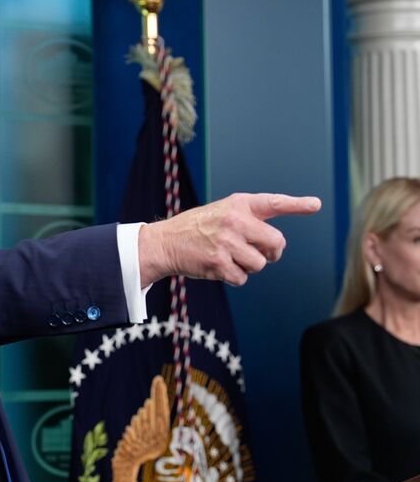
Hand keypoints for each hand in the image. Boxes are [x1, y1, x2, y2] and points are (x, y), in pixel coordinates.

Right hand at [138, 193, 320, 286]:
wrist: (165, 242)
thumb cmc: (198, 229)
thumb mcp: (222, 213)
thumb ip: (249, 221)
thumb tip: (276, 247)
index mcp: (238, 204)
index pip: (273, 203)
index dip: (297, 204)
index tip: (316, 204)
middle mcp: (235, 220)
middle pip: (276, 242)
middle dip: (271, 252)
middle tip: (258, 252)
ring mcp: (227, 241)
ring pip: (260, 264)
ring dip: (248, 267)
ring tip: (228, 258)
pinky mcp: (218, 262)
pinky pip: (242, 278)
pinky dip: (234, 277)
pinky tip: (218, 267)